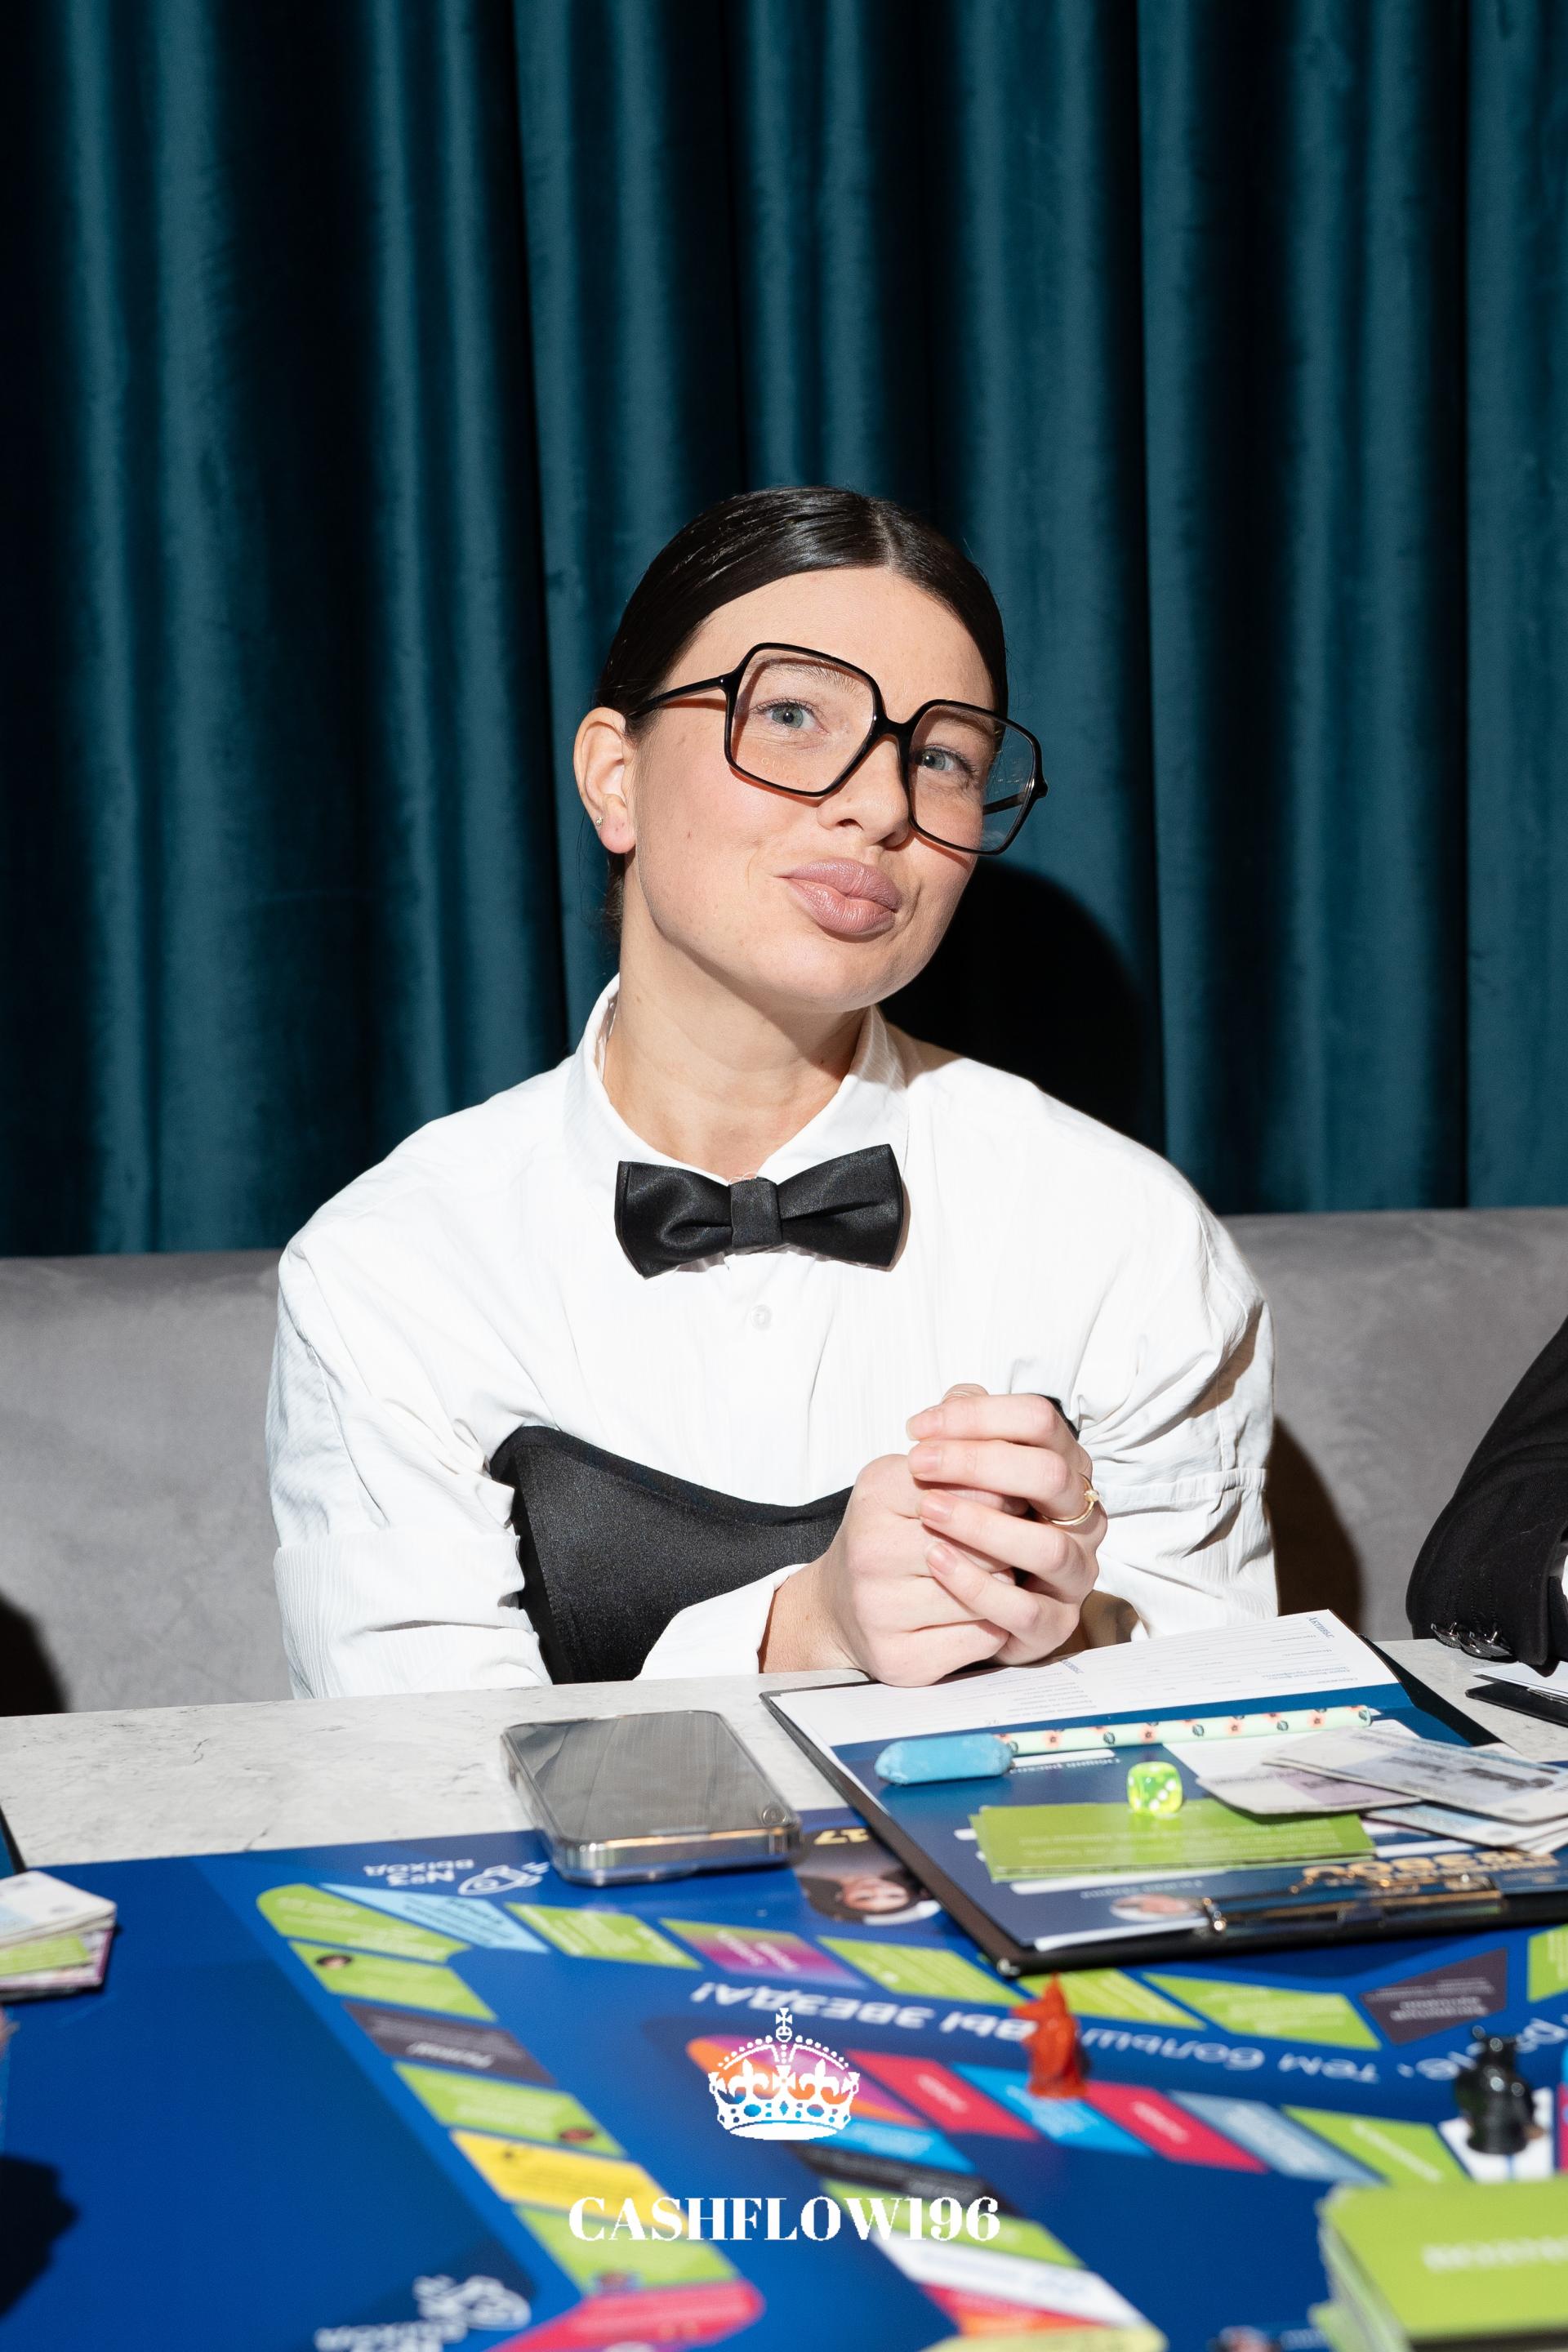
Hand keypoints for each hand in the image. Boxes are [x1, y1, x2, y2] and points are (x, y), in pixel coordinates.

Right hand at [759, 1383, 1103, 1683]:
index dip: (1005, 1493)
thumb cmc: (890, 1533)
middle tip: (1013, 1541)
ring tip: (998, 1576)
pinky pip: (983, 1639)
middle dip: (1009, 1541)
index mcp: (878, 1489)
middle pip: (989, 1540)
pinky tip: (983, 1613)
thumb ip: (952, 1427)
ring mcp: (882, 1609)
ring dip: (1007, 1585)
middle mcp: (871, 1549)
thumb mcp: (910, 1470)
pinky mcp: (901, 1660)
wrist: (839, 1608)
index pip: (976, 1481)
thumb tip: (977, 1396)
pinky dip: (995, 1627)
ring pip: (991, 1592)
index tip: (1011, 1498)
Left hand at [905, 1384, 1104, 1665]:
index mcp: (1064, 1468)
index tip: (918, 1428)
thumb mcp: (960, 1472)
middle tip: (919, 1462)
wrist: (944, 1602)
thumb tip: (956, 1398)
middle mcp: (1081, 1519)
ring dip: (983, 1525)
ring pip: (1048, 1547)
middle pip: (1050, 1474)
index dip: (979, 1416)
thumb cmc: (959, 1523)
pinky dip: (979, 1585)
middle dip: (980, 1461)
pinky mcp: (1053, 1627)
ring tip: (929, 1512)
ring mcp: (1073, 1575)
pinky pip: (1026, 1610)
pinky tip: (937, 1562)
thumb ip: (965, 1431)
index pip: (1039, 1421)